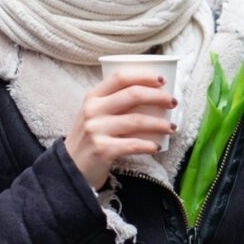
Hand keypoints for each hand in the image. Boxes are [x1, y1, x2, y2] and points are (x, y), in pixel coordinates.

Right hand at [64, 70, 176, 188]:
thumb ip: (116, 103)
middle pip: (133, 95)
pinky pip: (133, 144)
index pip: (120, 77)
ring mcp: (96, 130)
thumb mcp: (96, 115)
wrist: (71, 168)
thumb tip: (154, 95)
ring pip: (137, 120)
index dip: (144, 75)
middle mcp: (93, 110)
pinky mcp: (101, 150)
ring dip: (160, 124)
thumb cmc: (91, 138)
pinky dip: (148, 145)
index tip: (162, 80)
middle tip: (173, 102)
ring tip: (172, 128)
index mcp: (93, 97)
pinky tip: (157, 147)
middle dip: (158, 97)